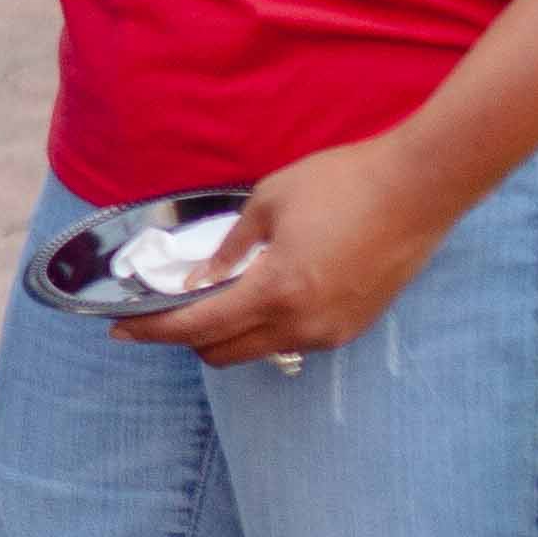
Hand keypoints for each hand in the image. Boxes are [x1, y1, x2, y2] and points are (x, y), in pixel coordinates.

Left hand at [115, 133, 455, 367]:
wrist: (417, 189)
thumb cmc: (341, 184)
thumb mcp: (268, 203)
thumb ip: (228, 250)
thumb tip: (199, 281)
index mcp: (276, 292)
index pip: (197, 327)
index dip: (152, 331)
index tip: (119, 330)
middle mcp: (303, 325)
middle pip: (224, 352)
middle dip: (185, 338)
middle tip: (162, 312)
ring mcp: (332, 332)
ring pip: (259, 350)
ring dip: (227, 334)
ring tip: (211, 298)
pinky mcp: (352, 327)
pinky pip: (292, 340)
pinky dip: (264, 327)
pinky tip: (259, 294)